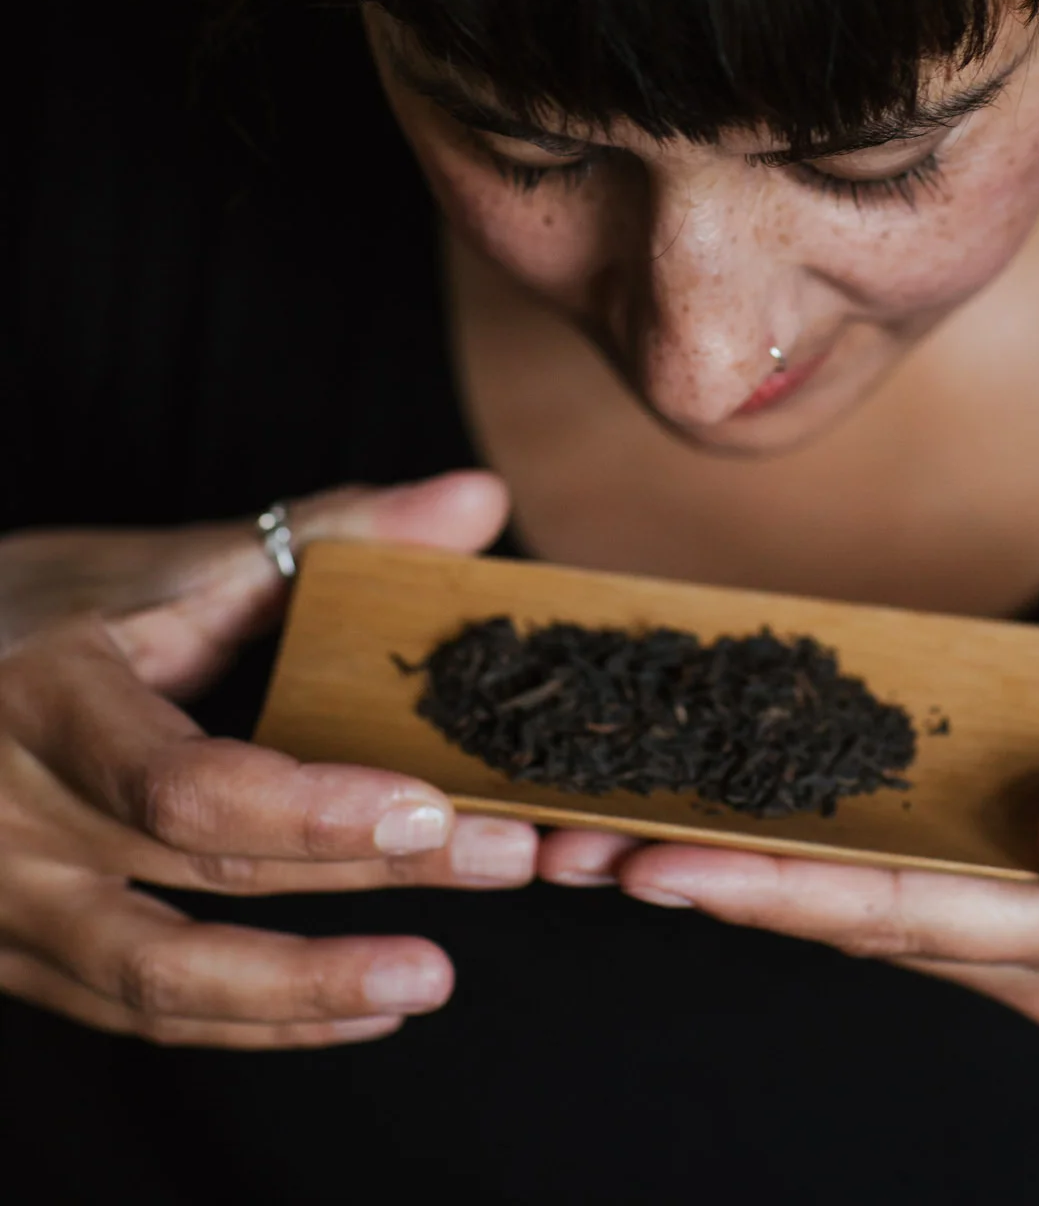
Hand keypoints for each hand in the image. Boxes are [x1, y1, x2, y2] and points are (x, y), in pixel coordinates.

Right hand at [0, 475, 537, 1048]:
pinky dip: (256, 1021)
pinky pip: (141, 1012)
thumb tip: (478, 501)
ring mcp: (11, 908)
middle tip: (505, 858)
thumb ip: (325, 532)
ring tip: (432, 979)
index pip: (187, 787)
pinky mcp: (21, 958)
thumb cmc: (24, 615)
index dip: (313, 810)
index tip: (432, 806)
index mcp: (55, 707)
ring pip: (164, 983)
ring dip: (308, 992)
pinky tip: (359, 1009)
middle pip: (206, 878)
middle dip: (366, 874)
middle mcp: (23, 825)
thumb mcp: (156, 564)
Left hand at [539, 667, 1038, 1032]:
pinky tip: (742, 823)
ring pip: (859, 912)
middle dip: (715, 888)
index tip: (659, 865)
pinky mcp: (1020, 904)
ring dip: (743, 879)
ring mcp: (1027, 938)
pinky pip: (893, 886)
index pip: (902, 913)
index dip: (775, 890)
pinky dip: (807, 859)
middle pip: (850, 923)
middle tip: (579, 852)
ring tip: (618, 838)